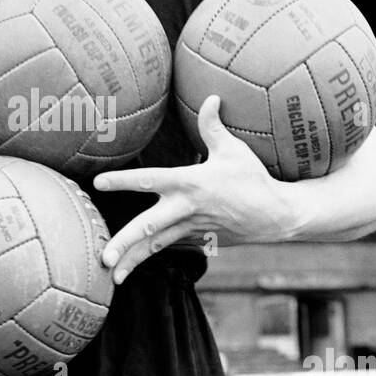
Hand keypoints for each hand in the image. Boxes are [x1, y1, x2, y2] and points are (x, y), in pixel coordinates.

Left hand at [93, 95, 302, 282]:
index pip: (149, 180)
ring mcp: (191, 228)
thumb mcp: (234, 150)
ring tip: (111, 278)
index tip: (99, 182)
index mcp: (189, 183)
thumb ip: (213, 126)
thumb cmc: (253, 178)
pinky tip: (130, 268)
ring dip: (133, 262)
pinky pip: (169, 248)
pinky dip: (150, 256)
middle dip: (125, 242)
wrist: (276, 215)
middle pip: (149, 227)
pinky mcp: (197, 240)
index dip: (123, 180)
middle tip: (103, 257)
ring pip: (155, 246)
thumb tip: (210, 96)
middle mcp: (185, 208)